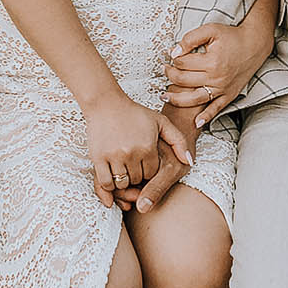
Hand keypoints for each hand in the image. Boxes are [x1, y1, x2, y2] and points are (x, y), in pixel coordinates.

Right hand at [85, 93, 189, 209]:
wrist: (106, 104)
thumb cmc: (134, 113)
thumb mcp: (161, 122)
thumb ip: (178, 141)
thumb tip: (189, 162)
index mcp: (148, 147)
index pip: (152, 174)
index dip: (148, 171)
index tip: (144, 163)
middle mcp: (132, 153)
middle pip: (138, 180)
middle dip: (136, 176)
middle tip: (132, 166)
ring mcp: (114, 156)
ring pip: (122, 184)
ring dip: (123, 180)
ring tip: (123, 168)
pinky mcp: (98, 158)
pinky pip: (106, 182)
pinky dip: (109, 183)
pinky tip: (112, 173)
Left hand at [167, 20, 268, 125]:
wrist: (254, 44)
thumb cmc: (232, 36)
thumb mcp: (211, 29)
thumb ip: (191, 39)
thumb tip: (174, 52)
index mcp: (211, 61)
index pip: (182, 63)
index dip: (174, 58)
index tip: (171, 55)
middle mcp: (216, 78)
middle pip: (184, 80)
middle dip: (170, 75)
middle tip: (165, 69)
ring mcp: (223, 88)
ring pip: (195, 98)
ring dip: (177, 99)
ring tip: (164, 96)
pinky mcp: (229, 95)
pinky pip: (216, 109)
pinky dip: (206, 117)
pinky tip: (196, 123)